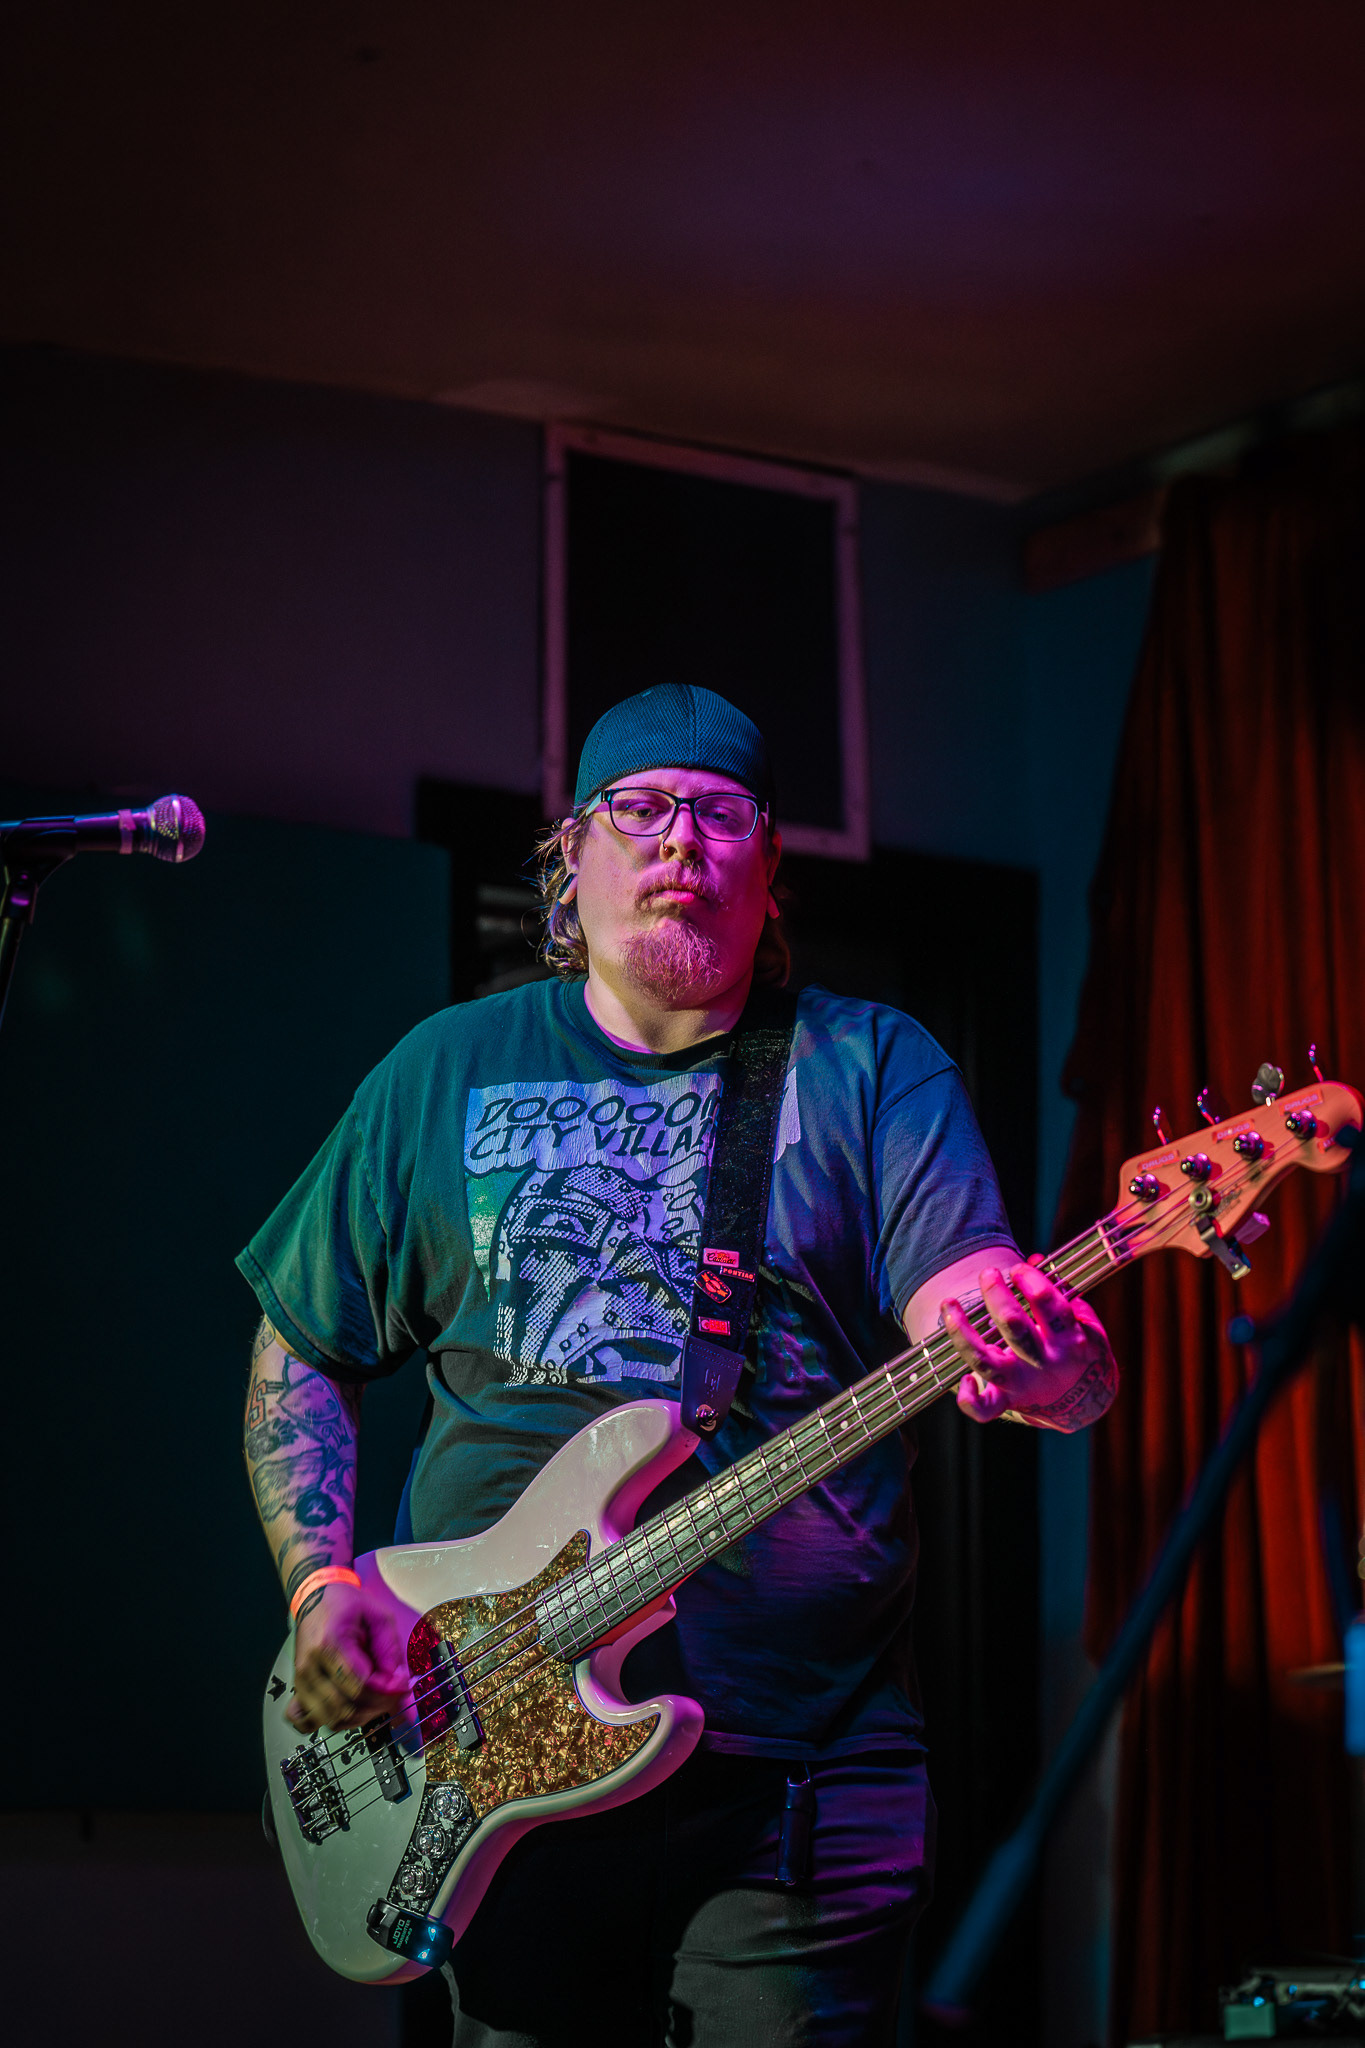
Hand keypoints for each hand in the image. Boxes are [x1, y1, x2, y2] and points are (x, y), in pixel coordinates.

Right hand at [287, 1580, 410, 1732]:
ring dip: (359, 1716)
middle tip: (391, 1693)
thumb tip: (399, 1682)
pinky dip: (327, 1722)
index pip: (361, 1685)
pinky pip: (305, 1721)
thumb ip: (391, 1649)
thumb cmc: (345, 1605)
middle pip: (347, 1706)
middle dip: (377, 1706)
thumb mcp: (378, 1616)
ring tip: (373, 1699)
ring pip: (331, 1719)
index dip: (386, 1692)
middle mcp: (311, 1665)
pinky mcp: (298, 1689)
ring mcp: (301, 1681)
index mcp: (331, 1643)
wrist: (315, 1599)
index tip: (401, 1686)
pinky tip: (345, 1710)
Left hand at [940, 1256, 1116, 1430]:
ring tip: (948, 1304)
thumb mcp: (1082, 1320)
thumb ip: (1060, 1290)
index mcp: (1071, 1340)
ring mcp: (1023, 1385)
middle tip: (988, 1273)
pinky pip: (983, 1410)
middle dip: (997, 1296)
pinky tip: (962, 1379)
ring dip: (962, 1332)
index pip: (1052, 1308)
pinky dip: (969, 1398)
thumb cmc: (1076, 1349)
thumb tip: (1033, 1258)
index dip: (1033, 1283)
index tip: (1018, 1268)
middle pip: (1015, 1328)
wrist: (1084, 1403)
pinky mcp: (1007, 1402)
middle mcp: (1045, 1364)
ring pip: (986, 1362)